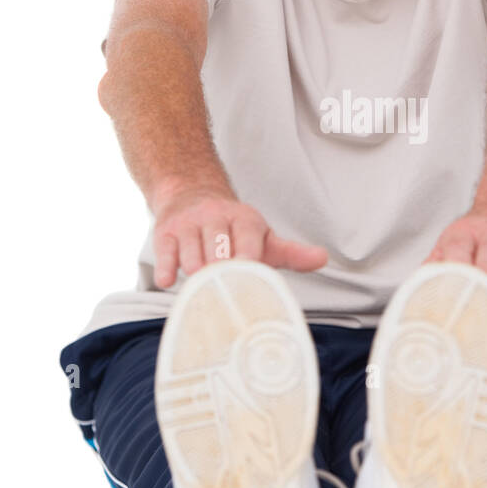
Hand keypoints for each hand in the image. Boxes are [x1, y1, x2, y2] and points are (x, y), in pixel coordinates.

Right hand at [152, 184, 327, 288]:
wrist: (192, 193)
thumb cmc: (234, 228)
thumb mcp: (263, 237)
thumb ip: (291, 252)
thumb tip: (322, 259)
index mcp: (245, 220)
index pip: (248, 239)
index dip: (247, 258)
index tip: (247, 274)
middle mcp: (216, 217)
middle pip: (218, 251)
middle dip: (221, 274)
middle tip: (225, 293)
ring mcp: (188, 224)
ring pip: (192, 257)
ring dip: (197, 277)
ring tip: (204, 291)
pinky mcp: (165, 232)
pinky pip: (164, 254)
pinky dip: (167, 270)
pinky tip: (170, 282)